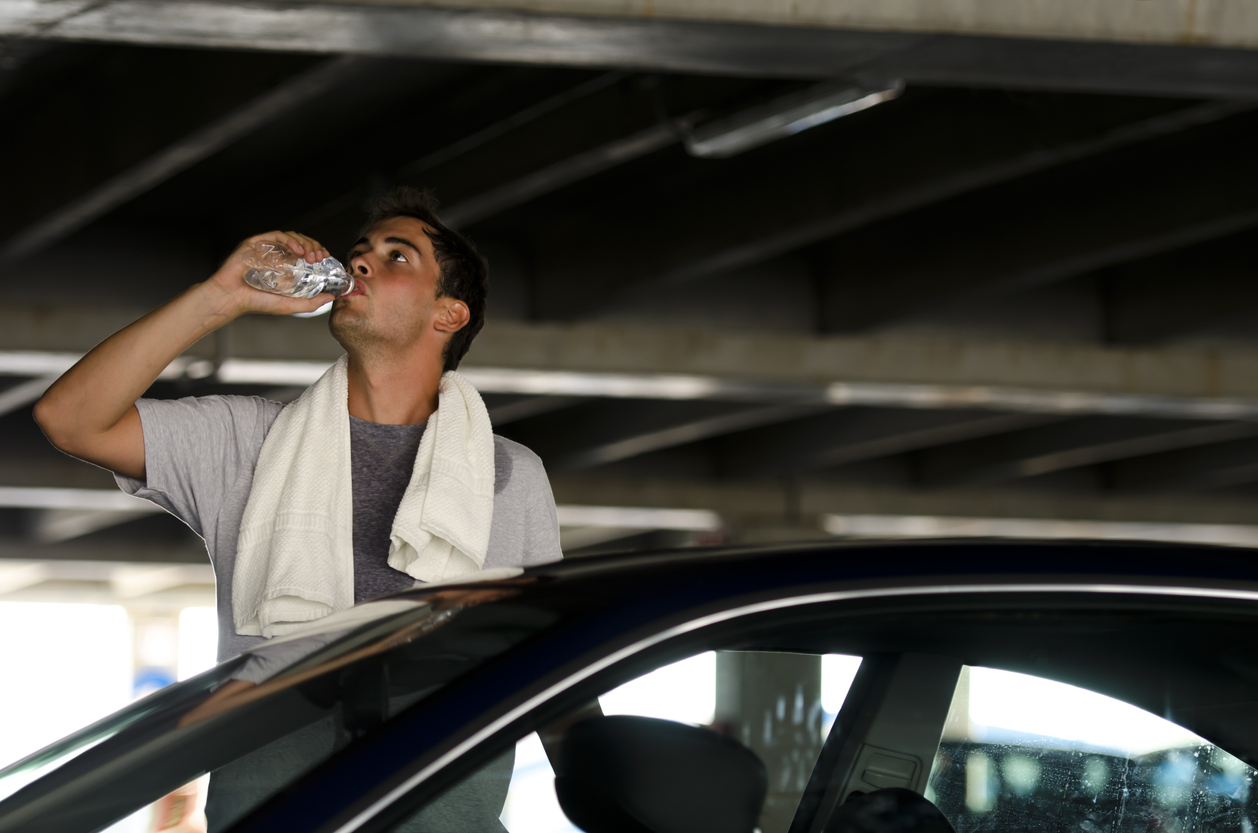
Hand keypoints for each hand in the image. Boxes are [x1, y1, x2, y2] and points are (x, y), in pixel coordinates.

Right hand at [204, 230, 335, 317]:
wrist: (232, 298)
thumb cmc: (256, 302)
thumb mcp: (290, 305)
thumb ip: (311, 303)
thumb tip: (331, 297)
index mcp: (284, 267)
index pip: (305, 253)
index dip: (317, 252)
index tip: (325, 257)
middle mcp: (276, 255)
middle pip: (300, 242)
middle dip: (313, 247)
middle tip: (319, 257)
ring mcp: (266, 248)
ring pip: (291, 237)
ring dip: (305, 243)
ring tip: (310, 255)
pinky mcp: (256, 243)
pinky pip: (276, 236)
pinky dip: (290, 240)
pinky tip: (298, 250)